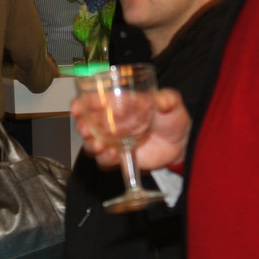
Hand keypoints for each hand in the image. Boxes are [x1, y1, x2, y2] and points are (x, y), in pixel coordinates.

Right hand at [72, 86, 189, 170]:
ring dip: (91, 145)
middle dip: (81, 126)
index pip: (93, 101)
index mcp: (119, 104)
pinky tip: (114, 155)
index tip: (77, 107)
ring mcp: (114, 141)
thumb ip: (168, 99)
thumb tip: (162, 98)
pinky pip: (105, 160)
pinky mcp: (120, 157)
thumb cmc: (172, 119)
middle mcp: (112, 122)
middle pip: (86, 123)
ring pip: (91, 143)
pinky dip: (105, 159)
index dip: (81, 103)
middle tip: (85, 130)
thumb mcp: (172, 104)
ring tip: (100, 146)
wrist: (181, 145)